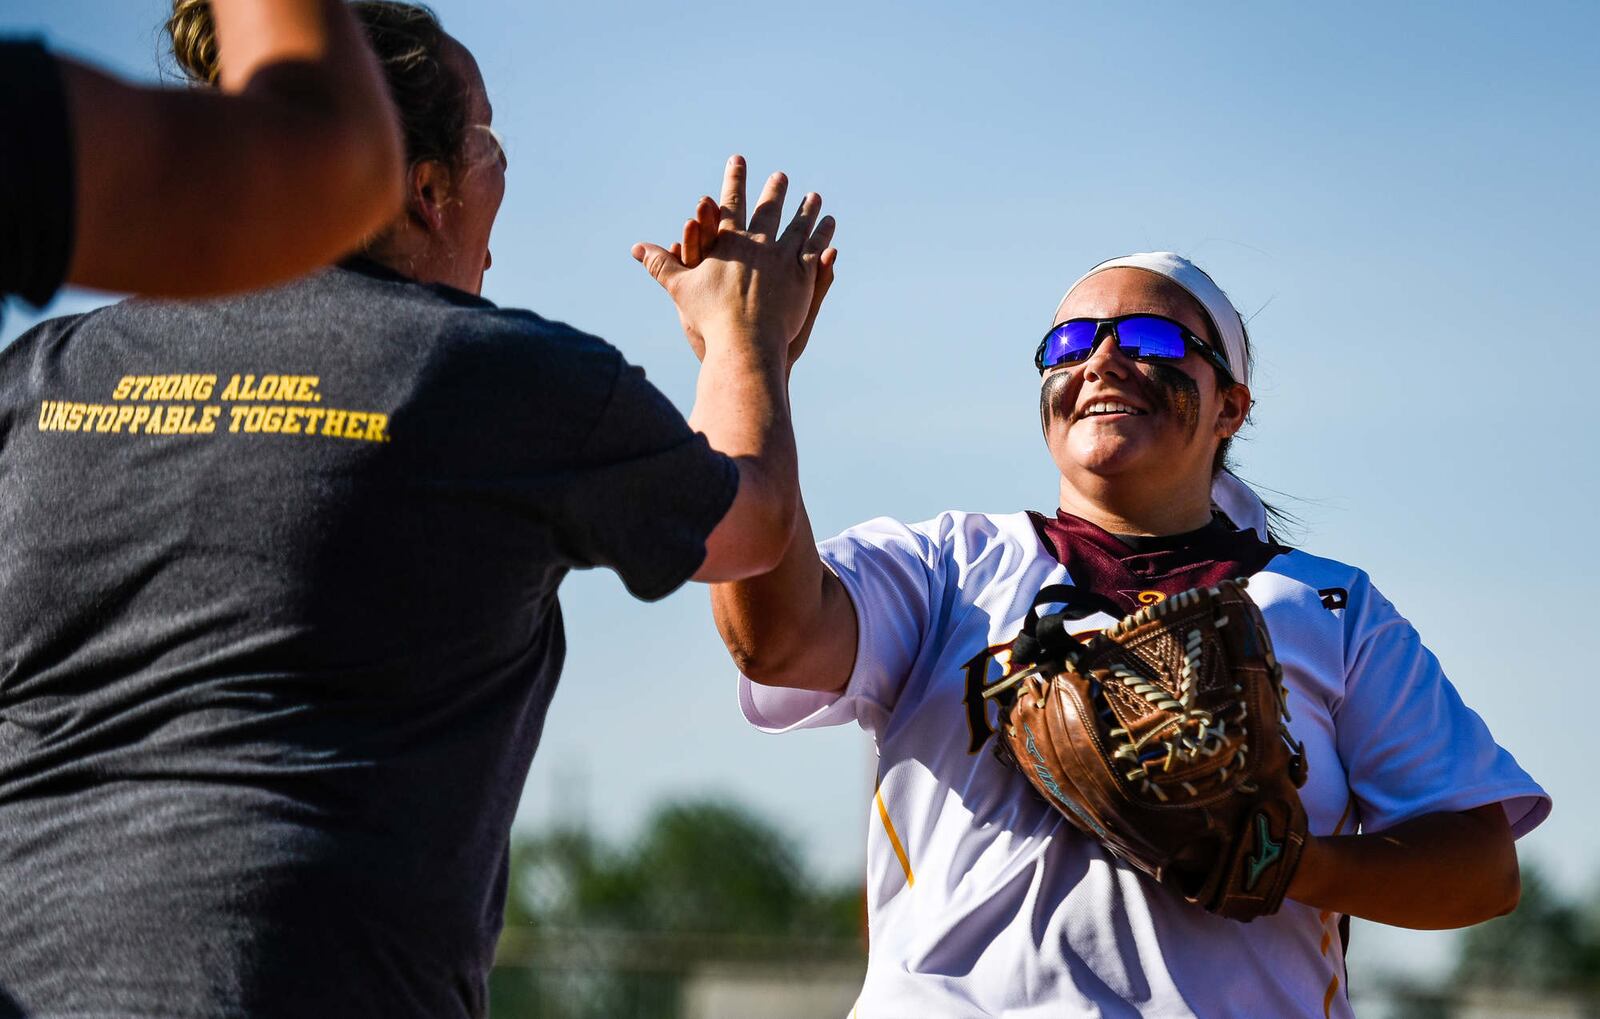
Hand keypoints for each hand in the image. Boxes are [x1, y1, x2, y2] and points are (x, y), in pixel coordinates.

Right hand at [632, 155, 835, 363]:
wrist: (745, 342)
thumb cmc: (708, 318)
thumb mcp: (680, 288)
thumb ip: (660, 264)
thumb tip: (636, 248)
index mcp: (729, 242)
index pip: (731, 203)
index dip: (734, 179)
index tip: (738, 160)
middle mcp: (758, 243)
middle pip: (770, 209)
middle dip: (775, 190)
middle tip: (781, 176)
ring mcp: (783, 258)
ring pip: (799, 226)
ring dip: (807, 209)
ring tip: (814, 197)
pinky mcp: (802, 276)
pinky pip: (816, 249)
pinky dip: (823, 234)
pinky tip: (828, 224)